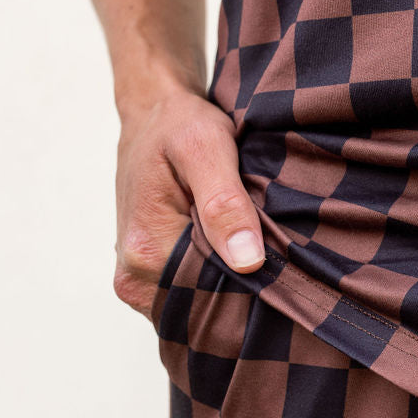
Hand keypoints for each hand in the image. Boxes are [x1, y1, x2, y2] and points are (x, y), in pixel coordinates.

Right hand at [113, 87, 264, 321]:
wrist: (152, 114)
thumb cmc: (178, 124)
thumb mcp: (206, 147)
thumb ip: (225, 203)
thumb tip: (248, 261)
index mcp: (146, 252)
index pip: (214, 296)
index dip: (253, 283)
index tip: (282, 262)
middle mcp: (135, 275)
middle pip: (206, 303)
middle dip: (242, 284)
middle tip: (273, 248)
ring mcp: (139, 278)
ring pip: (201, 299)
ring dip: (229, 278)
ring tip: (253, 243)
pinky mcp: (148, 273)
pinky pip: (191, 288)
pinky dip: (216, 272)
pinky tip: (233, 247)